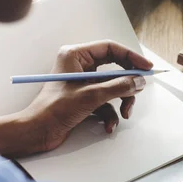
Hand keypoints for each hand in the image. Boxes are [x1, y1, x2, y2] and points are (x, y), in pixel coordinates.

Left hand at [22, 40, 152, 152]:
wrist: (36, 133)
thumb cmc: (53, 110)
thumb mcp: (91, 96)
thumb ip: (119, 86)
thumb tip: (139, 81)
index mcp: (76, 55)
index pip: (111, 48)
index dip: (131, 57)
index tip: (146, 67)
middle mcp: (80, 65)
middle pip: (115, 68)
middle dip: (127, 83)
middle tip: (139, 90)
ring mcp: (83, 82)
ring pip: (113, 86)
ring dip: (121, 101)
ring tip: (124, 114)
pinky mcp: (85, 97)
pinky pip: (106, 100)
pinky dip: (111, 113)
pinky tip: (109, 125)